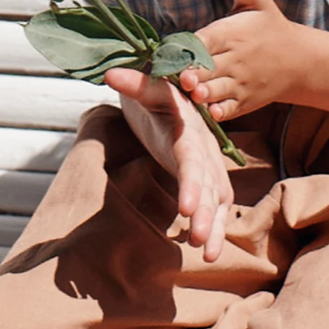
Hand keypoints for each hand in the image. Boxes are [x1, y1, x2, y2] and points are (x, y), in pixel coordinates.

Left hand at [103, 66, 232, 261]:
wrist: (173, 93)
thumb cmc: (157, 92)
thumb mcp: (146, 87)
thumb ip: (133, 83)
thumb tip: (111, 74)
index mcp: (190, 128)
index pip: (192, 158)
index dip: (192, 183)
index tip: (188, 209)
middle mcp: (204, 149)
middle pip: (209, 183)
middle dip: (207, 213)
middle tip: (199, 240)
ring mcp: (208, 165)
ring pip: (217, 197)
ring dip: (215, 225)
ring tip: (208, 254)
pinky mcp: (206, 179)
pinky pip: (216, 205)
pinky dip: (216, 227)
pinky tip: (207, 252)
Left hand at [180, 0, 298, 121]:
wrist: (298, 60)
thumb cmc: (269, 26)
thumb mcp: (257, 1)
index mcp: (233, 33)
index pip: (207, 39)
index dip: (190, 46)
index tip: (172, 49)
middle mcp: (235, 59)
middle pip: (208, 67)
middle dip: (193, 72)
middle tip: (180, 75)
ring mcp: (240, 83)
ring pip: (217, 90)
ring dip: (204, 93)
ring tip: (192, 93)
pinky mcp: (243, 102)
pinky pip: (229, 110)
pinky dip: (218, 112)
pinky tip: (207, 112)